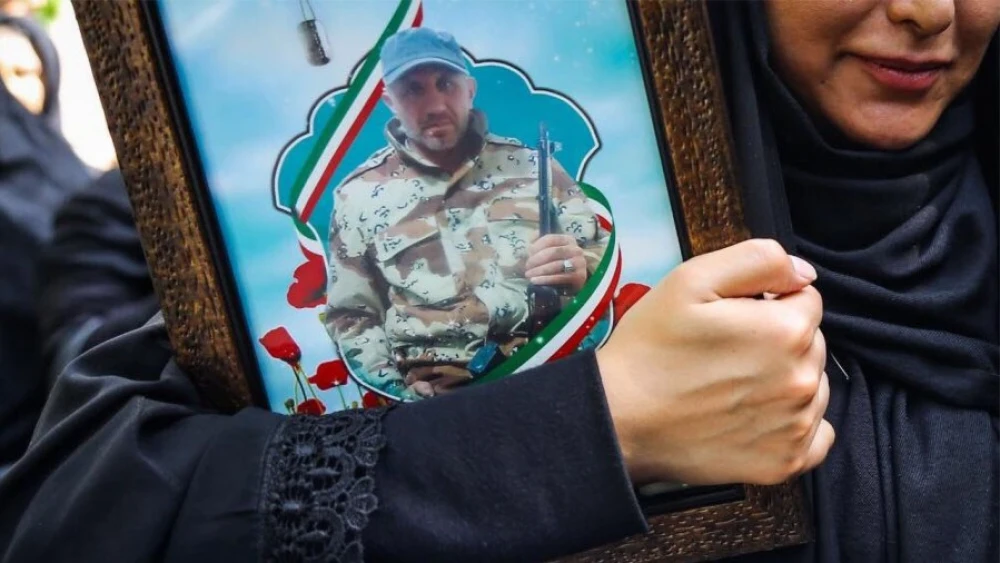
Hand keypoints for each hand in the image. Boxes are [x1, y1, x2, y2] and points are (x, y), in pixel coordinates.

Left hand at [525, 234, 586, 292]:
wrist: (572, 282)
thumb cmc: (557, 263)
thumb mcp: (550, 250)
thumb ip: (540, 241)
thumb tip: (532, 238)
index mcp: (568, 240)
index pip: (550, 239)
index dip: (536, 246)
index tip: (527, 253)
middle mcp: (576, 249)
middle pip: (552, 252)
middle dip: (536, 259)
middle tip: (527, 266)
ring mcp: (579, 263)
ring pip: (555, 265)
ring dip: (539, 270)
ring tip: (529, 275)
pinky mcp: (579, 276)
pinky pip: (559, 277)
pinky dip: (545, 279)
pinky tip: (535, 281)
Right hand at [596, 239, 833, 486]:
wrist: (620, 420)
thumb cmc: (651, 348)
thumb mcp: (690, 280)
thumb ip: (758, 259)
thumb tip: (803, 273)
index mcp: (786, 330)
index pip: (806, 299)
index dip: (769, 301)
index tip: (731, 318)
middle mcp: (802, 381)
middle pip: (811, 343)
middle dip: (779, 339)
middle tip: (726, 351)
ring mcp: (796, 426)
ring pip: (813, 385)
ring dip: (786, 379)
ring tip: (733, 384)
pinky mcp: (785, 462)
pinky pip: (816, 435)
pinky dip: (793, 424)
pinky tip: (756, 417)